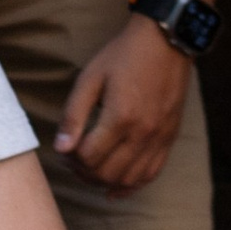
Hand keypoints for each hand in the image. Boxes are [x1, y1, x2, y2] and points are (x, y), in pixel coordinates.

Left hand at [53, 13, 191, 191]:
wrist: (167, 41)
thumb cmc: (124, 56)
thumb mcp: (91, 78)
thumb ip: (74, 115)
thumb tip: (61, 148)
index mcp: (121, 116)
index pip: (89, 157)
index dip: (71, 158)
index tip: (66, 148)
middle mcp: (143, 133)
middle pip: (107, 173)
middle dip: (84, 173)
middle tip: (74, 161)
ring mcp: (159, 138)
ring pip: (128, 179)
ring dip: (105, 182)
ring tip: (92, 169)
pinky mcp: (169, 138)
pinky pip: (151, 174)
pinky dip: (132, 186)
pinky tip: (115, 188)